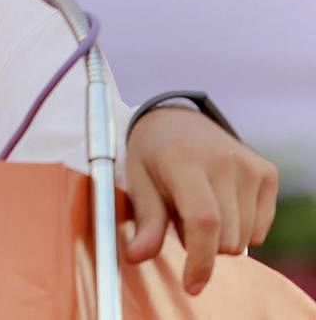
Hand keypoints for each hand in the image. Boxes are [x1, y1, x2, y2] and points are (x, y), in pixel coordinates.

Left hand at [124, 107, 278, 294]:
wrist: (175, 119)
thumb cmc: (151, 154)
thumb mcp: (138, 181)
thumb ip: (145, 221)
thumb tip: (137, 256)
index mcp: (184, 161)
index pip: (203, 221)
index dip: (200, 260)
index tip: (191, 286)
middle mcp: (223, 160)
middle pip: (225, 238)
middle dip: (201, 244)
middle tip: (178, 216)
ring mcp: (249, 165)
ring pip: (243, 238)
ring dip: (219, 236)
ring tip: (197, 206)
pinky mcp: (267, 172)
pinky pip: (259, 229)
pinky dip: (240, 229)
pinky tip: (220, 203)